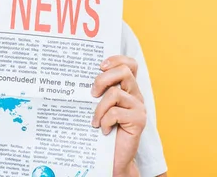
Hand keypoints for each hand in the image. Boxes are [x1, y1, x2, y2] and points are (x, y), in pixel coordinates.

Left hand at [91, 56, 145, 176]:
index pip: (129, 64)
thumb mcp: (97, 105)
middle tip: (92, 93)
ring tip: (94, 120)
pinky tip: (102, 129)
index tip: (100, 66)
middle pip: (124, 71)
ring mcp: (138, 107)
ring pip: (115, 93)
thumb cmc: (101, 128)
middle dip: (103, 79)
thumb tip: (78, 76)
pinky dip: (104, 121)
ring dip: (99, 108)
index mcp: (127, 88)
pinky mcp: (139, 120)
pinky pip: (116, 112)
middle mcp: (135, 94)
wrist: (111, 157)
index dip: (116, 59)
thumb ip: (97, 91)